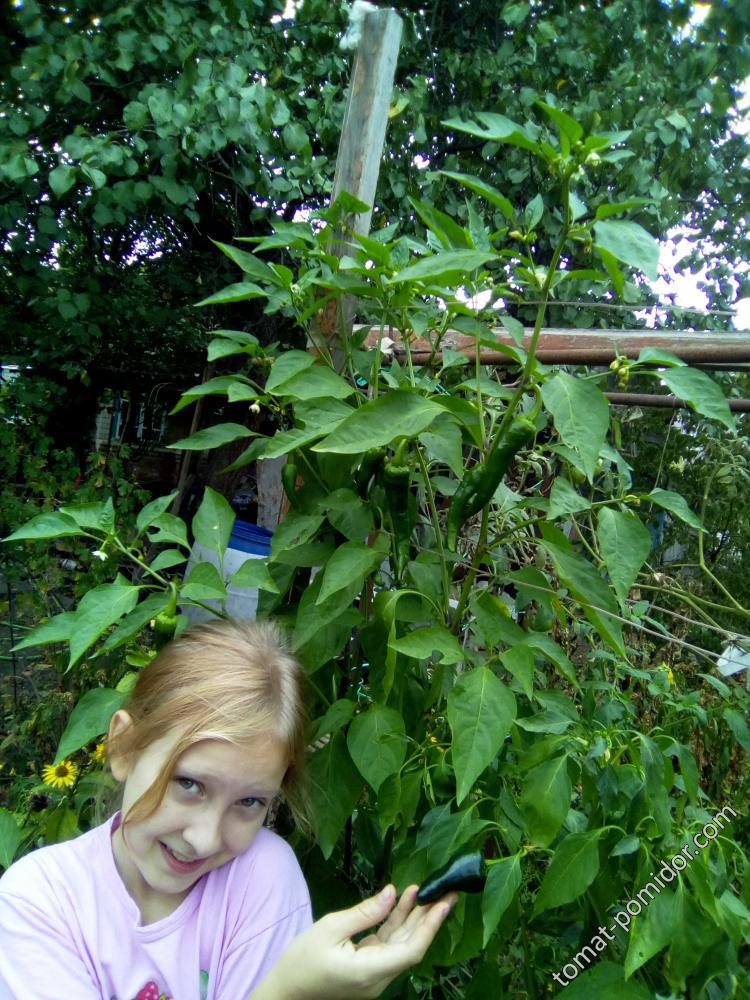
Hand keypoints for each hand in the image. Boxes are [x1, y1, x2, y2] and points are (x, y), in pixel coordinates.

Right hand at [250, 884, 456, 999]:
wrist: (285, 992)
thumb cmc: (301, 961)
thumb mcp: (330, 928)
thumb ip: (364, 913)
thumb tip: (392, 893)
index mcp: (370, 971)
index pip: (411, 950)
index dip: (430, 926)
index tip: (443, 903)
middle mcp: (378, 978)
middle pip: (411, 946)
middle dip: (429, 918)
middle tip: (447, 890)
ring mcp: (374, 975)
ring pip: (400, 944)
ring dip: (413, 918)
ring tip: (428, 890)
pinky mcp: (367, 969)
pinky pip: (388, 945)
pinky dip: (396, 923)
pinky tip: (403, 901)